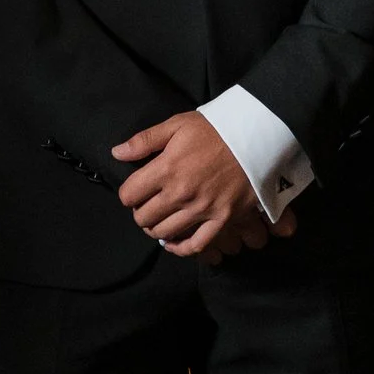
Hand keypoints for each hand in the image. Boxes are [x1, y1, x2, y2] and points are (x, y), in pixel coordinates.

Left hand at [111, 112, 287, 259]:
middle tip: (147, 204)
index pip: (129, 194)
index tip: (135, 190)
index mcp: (167, 168)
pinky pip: (195, 245)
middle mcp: (181, 194)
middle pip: (144, 217)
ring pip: (164, 233)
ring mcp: (202, 210)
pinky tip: (173, 243)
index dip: (128, 193)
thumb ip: (145, 140)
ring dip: (156, 228)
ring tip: (159, 219)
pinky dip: (180, 248)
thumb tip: (117, 153)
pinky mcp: (222, 220)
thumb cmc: (215, 128)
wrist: (256, 137)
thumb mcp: (177, 124)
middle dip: (140, 211)